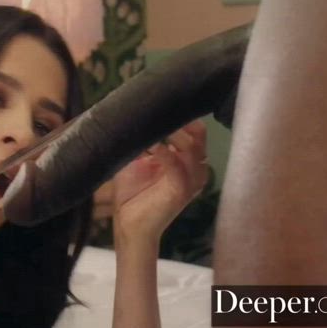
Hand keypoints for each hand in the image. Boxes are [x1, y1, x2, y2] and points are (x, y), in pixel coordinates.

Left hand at [111, 120, 208, 241]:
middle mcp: (194, 168)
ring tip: (154, 125)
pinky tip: (153, 145)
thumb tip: (137, 111)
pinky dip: (165, 153)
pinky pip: (178, 167)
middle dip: (179, 122)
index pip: (196, 131)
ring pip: (192, 148)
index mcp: (187, 160)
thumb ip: (143, 138)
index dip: (183, 116)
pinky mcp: (181, 191)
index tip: (163, 103)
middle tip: (158, 112)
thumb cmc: (132, 191)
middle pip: (198, 136)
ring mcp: (191, 180)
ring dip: (172, 134)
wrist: (128, 224)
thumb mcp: (136, 158)